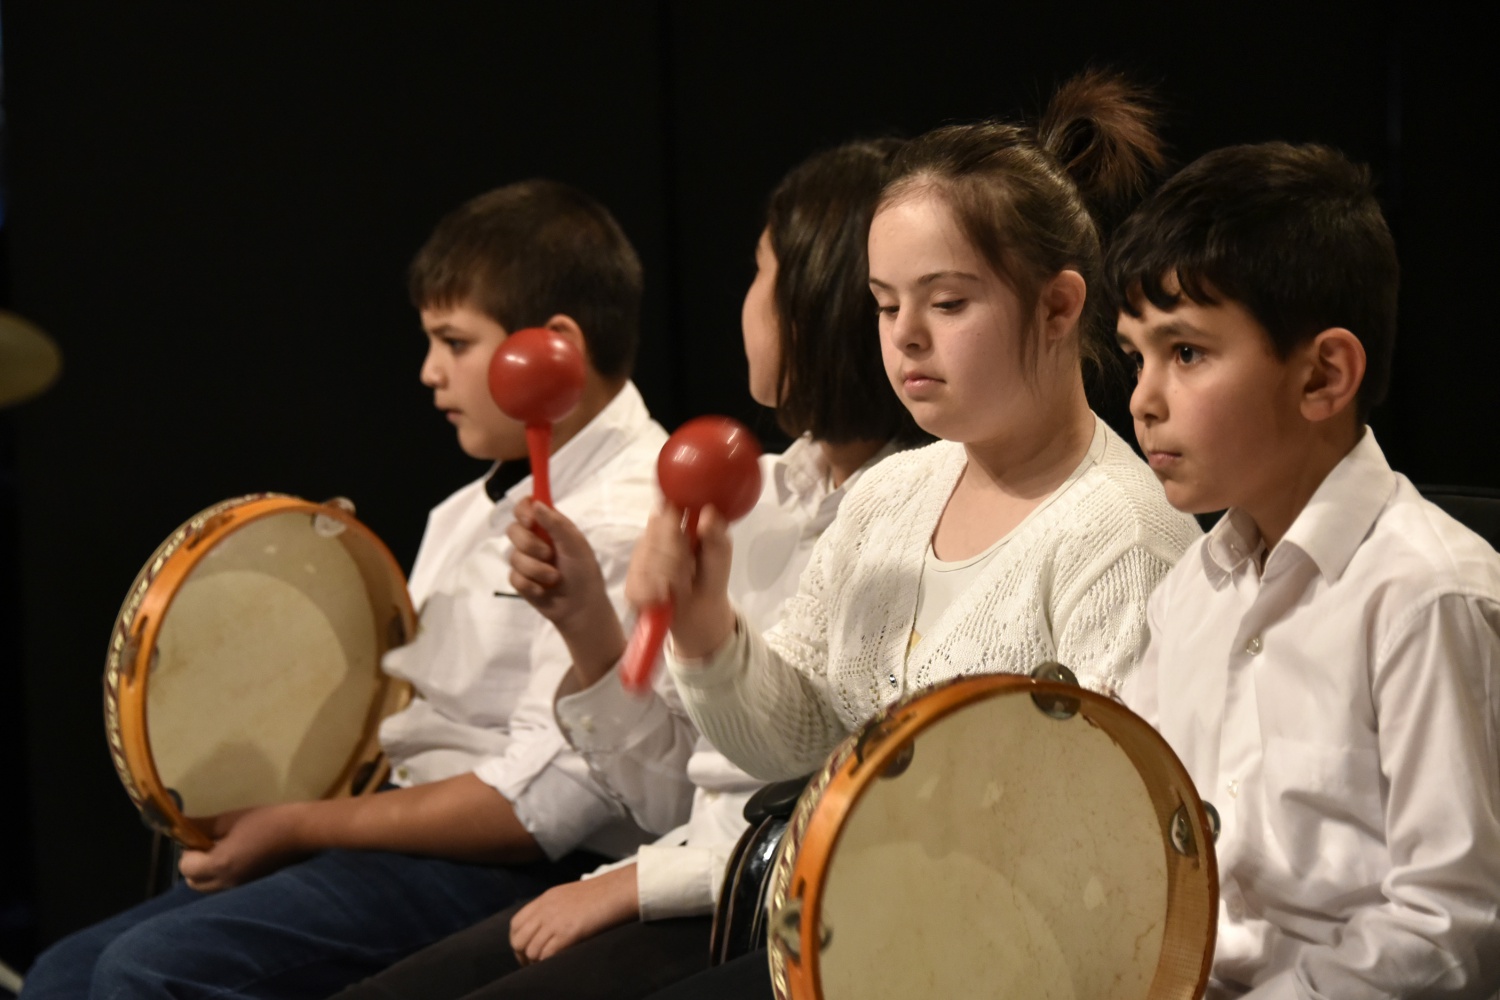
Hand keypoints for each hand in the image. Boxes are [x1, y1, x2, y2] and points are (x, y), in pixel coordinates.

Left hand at [177, 802, 310, 891]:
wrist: (302, 833)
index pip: (186, 867)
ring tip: (227, 853)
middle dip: (195, 866)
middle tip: (210, 846)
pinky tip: (241, 860)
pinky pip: (225, 888)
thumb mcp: (232, 819)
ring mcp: (239, 889)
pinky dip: (224, 877)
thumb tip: (181, 825)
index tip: (202, 838)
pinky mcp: (251, 889)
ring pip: (209, 888)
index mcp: (220, 864)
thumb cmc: (267, 821)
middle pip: (193, 883)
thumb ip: (203, 825)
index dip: (189, 851)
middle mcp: (226, 883)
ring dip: (209, 873)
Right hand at [507, 498, 626, 684]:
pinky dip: (530, 584)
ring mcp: (525, 560)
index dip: (523, 510)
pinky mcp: (520, 580)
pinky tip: (543, 590)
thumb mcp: (575, 545)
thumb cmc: (584, 573)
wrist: (581, 608)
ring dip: (535, 569)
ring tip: (554, 578)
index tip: (530, 521)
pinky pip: (514, 576)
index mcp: (550, 527)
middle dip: (529, 544)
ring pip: (513, 555)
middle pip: (513, 529)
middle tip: (549, 555)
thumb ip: (556, 523)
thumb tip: (535, 504)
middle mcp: (535, 540)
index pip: (526, 507)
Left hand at [509, 864, 639, 964]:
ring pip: (531, 951)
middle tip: (534, 966)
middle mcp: (545, 910)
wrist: (618, 890)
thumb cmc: (602, 895)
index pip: (516, 924)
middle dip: (523, 957)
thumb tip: (547, 930)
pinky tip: (557, 963)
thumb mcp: (570, 896)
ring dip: (537, 962)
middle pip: (519, 940)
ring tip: (548, 966)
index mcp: (545, 899)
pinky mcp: (567, 932)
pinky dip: (548, 963)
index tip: (526, 953)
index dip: (518, 942)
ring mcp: (555, 921)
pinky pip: (546, 954)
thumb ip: (554, 909)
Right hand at [624, 504, 734, 659]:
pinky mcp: (631, 582)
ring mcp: (639, 558)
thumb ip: (716, 533)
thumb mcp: (720, 553)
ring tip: (683, 586)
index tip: (687, 541)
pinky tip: (666, 597)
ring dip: (669, 579)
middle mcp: (652, 536)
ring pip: (645, 562)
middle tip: (690, 571)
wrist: (702, 609)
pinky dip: (654, 593)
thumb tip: (708, 512)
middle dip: (676, 560)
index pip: (663, 510)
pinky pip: (636, 584)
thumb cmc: (711, 574)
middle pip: (654, 538)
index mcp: (674, 521)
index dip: (672, 527)